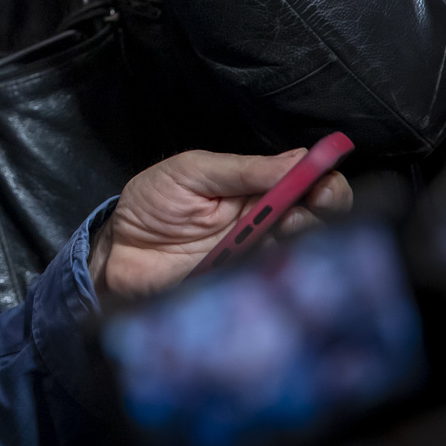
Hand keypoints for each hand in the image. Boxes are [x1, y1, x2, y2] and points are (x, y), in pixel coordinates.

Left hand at [88, 149, 353, 299]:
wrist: (120, 251)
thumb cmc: (153, 204)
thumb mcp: (191, 172)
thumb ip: (243, 170)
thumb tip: (299, 159)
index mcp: (258, 189)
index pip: (310, 183)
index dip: (325, 182)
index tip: (322, 182)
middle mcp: (268, 222)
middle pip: (320, 218)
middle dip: (324, 210)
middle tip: (304, 206)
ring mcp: (260, 256)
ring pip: (305, 250)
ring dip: (299, 238)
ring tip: (274, 230)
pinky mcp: (247, 286)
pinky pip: (277, 281)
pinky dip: (278, 270)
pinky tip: (261, 259)